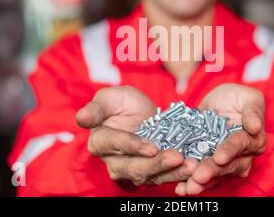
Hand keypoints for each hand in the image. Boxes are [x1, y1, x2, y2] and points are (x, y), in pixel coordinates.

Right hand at [76, 86, 196, 185]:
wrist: (140, 111)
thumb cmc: (121, 102)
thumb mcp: (109, 98)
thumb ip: (96, 108)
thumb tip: (81, 118)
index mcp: (100, 141)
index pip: (114, 145)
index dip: (132, 146)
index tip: (151, 147)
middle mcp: (113, 160)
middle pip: (132, 167)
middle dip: (156, 164)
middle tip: (177, 156)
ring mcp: (132, 169)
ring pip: (149, 175)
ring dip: (171, 172)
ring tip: (191, 166)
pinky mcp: (150, 172)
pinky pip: (163, 176)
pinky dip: (178, 174)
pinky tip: (192, 169)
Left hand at [175, 83, 265, 195]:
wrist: (220, 102)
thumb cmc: (238, 97)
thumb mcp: (248, 97)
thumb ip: (252, 111)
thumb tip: (255, 126)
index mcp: (253, 140)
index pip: (240, 145)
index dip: (229, 151)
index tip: (219, 157)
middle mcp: (242, 157)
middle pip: (226, 166)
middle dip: (211, 171)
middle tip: (198, 177)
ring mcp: (224, 164)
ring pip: (214, 176)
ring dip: (200, 183)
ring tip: (187, 188)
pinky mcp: (208, 165)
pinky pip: (200, 177)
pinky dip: (188, 182)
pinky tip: (178, 188)